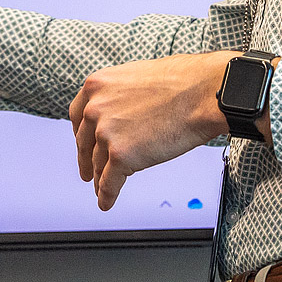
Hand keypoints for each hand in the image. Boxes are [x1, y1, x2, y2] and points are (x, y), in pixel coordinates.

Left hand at [68, 51, 244, 209]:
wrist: (201, 93)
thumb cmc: (181, 82)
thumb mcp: (136, 79)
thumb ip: (120, 97)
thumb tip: (123, 113)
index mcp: (96, 86)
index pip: (79, 115)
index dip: (81, 134)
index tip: (83, 145)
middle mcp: (95, 108)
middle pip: (85, 142)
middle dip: (86, 160)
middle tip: (87, 173)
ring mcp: (106, 132)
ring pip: (98, 164)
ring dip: (99, 180)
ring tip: (100, 189)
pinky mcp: (121, 155)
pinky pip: (109, 182)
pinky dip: (106, 195)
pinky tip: (106, 202)